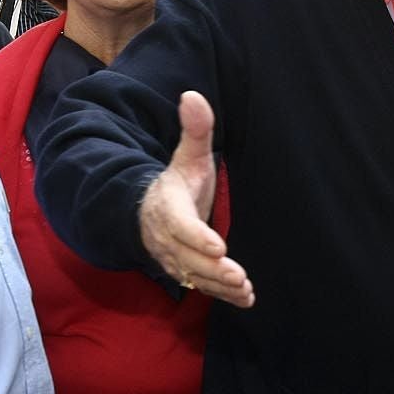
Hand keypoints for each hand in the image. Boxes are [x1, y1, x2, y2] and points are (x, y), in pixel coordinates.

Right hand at [138, 91, 253, 307]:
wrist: (148, 211)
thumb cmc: (176, 183)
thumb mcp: (186, 156)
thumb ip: (194, 130)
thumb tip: (193, 95)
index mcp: (167, 205)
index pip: (179, 224)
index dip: (196, 236)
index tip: (219, 245)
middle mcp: (166, 236)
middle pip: (187, 257)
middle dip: (212, 269)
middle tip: (238, 275)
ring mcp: (173, 258)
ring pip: (194, 276)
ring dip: (219, 285)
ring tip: (244, 288)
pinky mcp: (185, 271)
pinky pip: (201, 286)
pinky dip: (222, 294)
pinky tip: (246, 298)